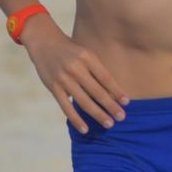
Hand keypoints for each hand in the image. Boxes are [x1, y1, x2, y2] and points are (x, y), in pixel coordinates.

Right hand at [19, 15, 129, 134]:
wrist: (44, 42)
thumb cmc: (71, 50)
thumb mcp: (86, 53)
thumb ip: (97, 70)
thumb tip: (113, 92)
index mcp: (87, 57)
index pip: (105, 78)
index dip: (117, 91)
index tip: (126, 102)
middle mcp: (76, 68)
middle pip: (97, 91)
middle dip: (110, 106)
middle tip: (122, 117)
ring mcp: (64, 79)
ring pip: (83, 101)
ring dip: (97, 114)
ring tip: (109, 124)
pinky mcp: (53, 88)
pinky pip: (66, 107)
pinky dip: (76, 119)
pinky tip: (85, 129)